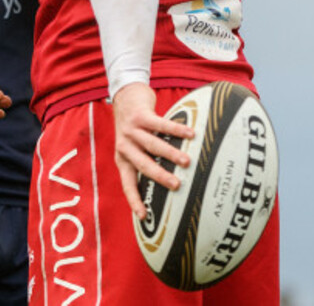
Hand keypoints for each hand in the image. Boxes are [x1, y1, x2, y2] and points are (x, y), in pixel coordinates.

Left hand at [112, 83, 193, 219]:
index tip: (144, 217)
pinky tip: (190, 134)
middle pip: (143, 165)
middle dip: (159, 176)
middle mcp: (125, 147)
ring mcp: (131, 130)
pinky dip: (176, 130)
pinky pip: (160, 124)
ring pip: (152, 144)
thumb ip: (147, 161)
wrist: (125, 96)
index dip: (135, 200)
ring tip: (187, 161)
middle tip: (177, 185)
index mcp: (123, 159)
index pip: (128, 184)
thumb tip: (173, 184)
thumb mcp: (133, 147)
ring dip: (170, 153)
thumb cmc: (136, 128)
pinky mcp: (140, 115)